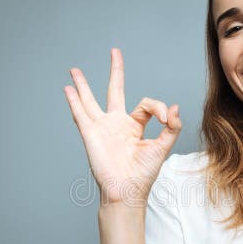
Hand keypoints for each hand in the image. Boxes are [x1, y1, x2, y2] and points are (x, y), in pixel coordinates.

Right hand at [64, 48, 181, 205]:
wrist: (127, 191)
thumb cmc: (143, 175)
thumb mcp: (162, 148)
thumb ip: (171, 127)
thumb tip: (175, 107)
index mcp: (134, 127)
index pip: (145, 105)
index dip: (157, 107)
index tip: (166, 118)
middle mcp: (117, 124)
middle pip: (115, 90)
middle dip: (116, 71)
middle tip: (115, 51)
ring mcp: (102, 128)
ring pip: (90, 100)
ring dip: (82, 85)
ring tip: (74, 70)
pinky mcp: (91, 134)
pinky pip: (80, 114)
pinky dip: (74, 101)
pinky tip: (68, 89)